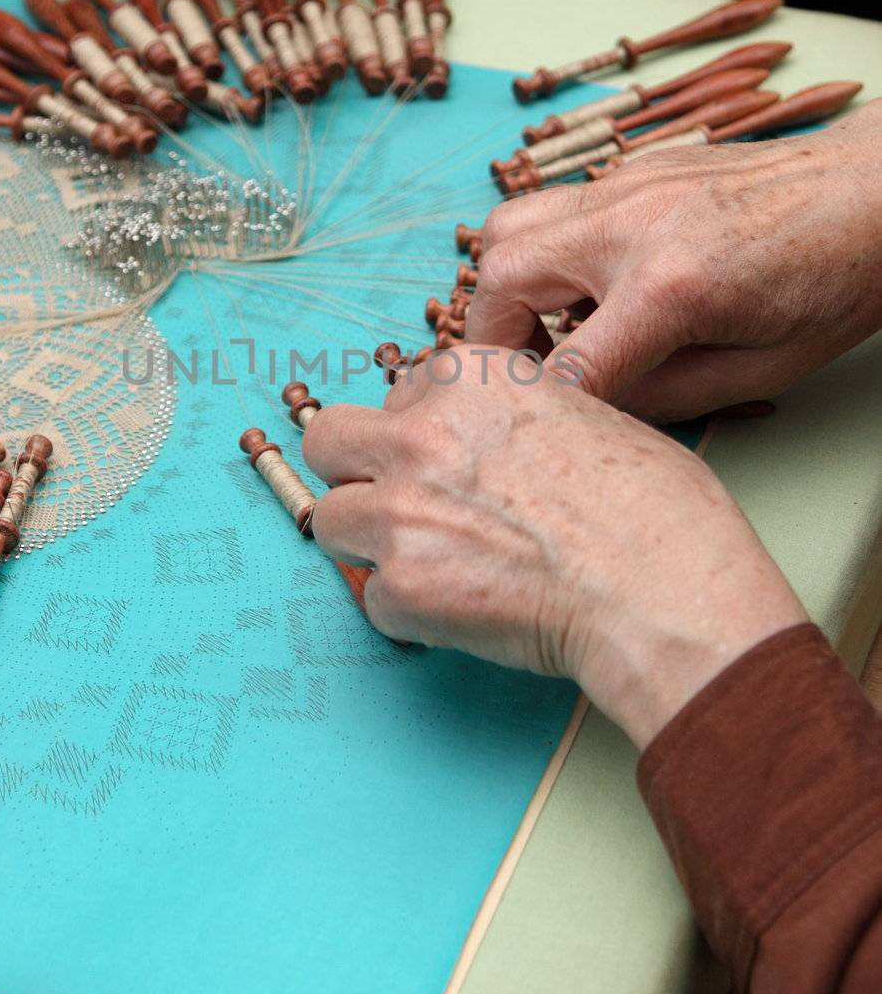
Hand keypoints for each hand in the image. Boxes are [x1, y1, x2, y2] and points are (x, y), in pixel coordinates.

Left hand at [304, 352, 805, 748]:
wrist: (663, 591)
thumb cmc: (657, 510)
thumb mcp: (593, 415)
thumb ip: (515, 415)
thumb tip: (491, 443)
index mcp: (473, 379)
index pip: (403, 391)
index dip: (423, 429)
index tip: (445, 461)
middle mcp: (423, 433)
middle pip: (329, 441)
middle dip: (357, 471)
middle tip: (402, 505)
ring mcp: (401, 510)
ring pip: (331, 520)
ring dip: (372, 544)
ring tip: (432, 567)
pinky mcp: (401, 586)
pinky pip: (372, 598)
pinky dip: (409, 612)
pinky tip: (463, 614)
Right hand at [466, 102, 881, 420]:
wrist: (873, 196)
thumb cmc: (832, 282)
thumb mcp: (758, 373)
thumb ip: (662, 399)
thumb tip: (595, 408)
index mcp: (669, 286)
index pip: (562, 368)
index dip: (539, 414)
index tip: (534, 436)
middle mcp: (631, 225)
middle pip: (499, 276)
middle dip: (494, 338)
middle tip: (526, 373)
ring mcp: (627, 187)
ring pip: (509, 225)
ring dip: (508, 284)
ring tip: (548, 325)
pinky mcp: (634, 172)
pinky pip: (553, 206)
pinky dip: (548, 252)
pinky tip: (594, 286)